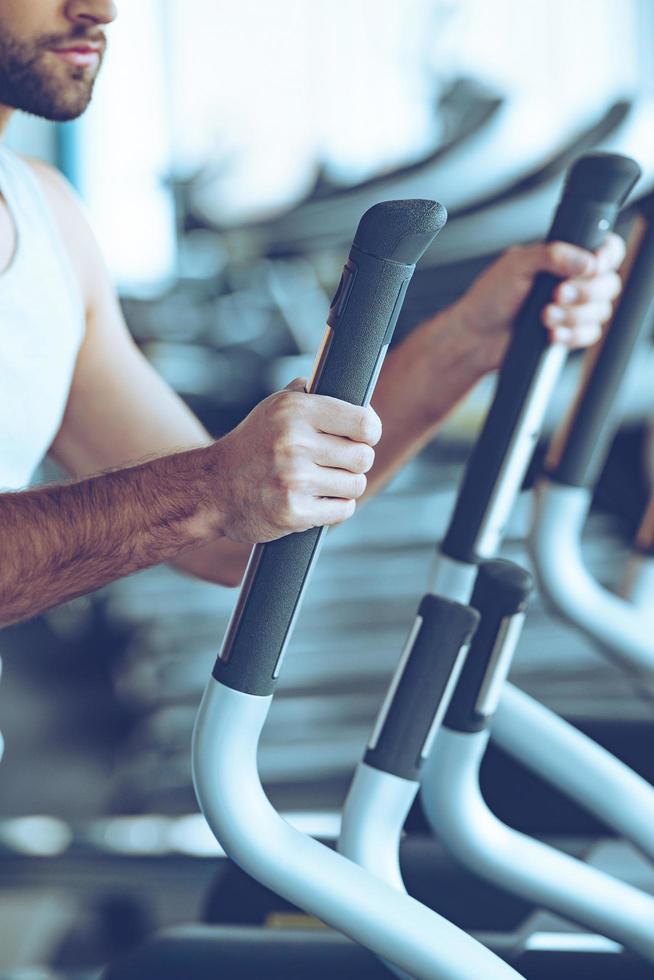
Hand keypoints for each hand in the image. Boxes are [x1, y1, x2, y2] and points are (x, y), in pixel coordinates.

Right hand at [210, 379, 380, 542]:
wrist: (213, 488)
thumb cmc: (252, 445)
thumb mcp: (274, 407)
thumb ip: (309, 394)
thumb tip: (348, 386)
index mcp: (295, 411)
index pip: (364, 423)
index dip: (370, 432)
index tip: (363, 436)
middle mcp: (294, 443)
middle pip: (364, 457)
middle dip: (356, 462)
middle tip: (337, 463)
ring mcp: (293, 480)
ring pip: (355, 485)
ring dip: (344, 487)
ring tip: (321, 481)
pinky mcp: (293, 512)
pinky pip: (342, 510)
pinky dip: (334, 508)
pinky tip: (315, 499)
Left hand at [454, 233, 625, 371]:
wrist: (476, 337)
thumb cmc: (489, 299)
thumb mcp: (516, 265)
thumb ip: (552, 255)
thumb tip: (586, 260)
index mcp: (563, 258)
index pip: (606, 250)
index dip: (606, 258)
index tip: (591, 268)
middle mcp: (573, 282)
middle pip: (609, 284)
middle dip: (584, 292)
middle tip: (557, 294)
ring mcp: (573, 309)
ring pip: (600, 312)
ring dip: (572, 316)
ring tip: (543, 316)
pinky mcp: (569, 333)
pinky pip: (589, 335)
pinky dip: (570, 335)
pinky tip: (549, 334)